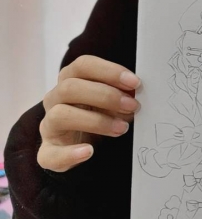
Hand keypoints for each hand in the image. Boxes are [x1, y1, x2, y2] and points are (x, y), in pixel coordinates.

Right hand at [39, 56, 140, 172]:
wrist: (80, 144)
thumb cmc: (98, 114)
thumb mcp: (111, 102)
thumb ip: (122, 94)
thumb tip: (136, 92)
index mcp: (70, 79)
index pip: (83, 65)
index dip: (109, 71)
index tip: (135, 82)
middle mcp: (55, 99)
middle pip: (70, 87)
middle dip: (106, 96)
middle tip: (132, 106)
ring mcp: (49, 125)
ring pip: (61, 115)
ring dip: (96, 121)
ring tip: (121, 128)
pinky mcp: (47, 151)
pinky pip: (50, 153)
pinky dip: (70, 153)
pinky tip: (89, 151)